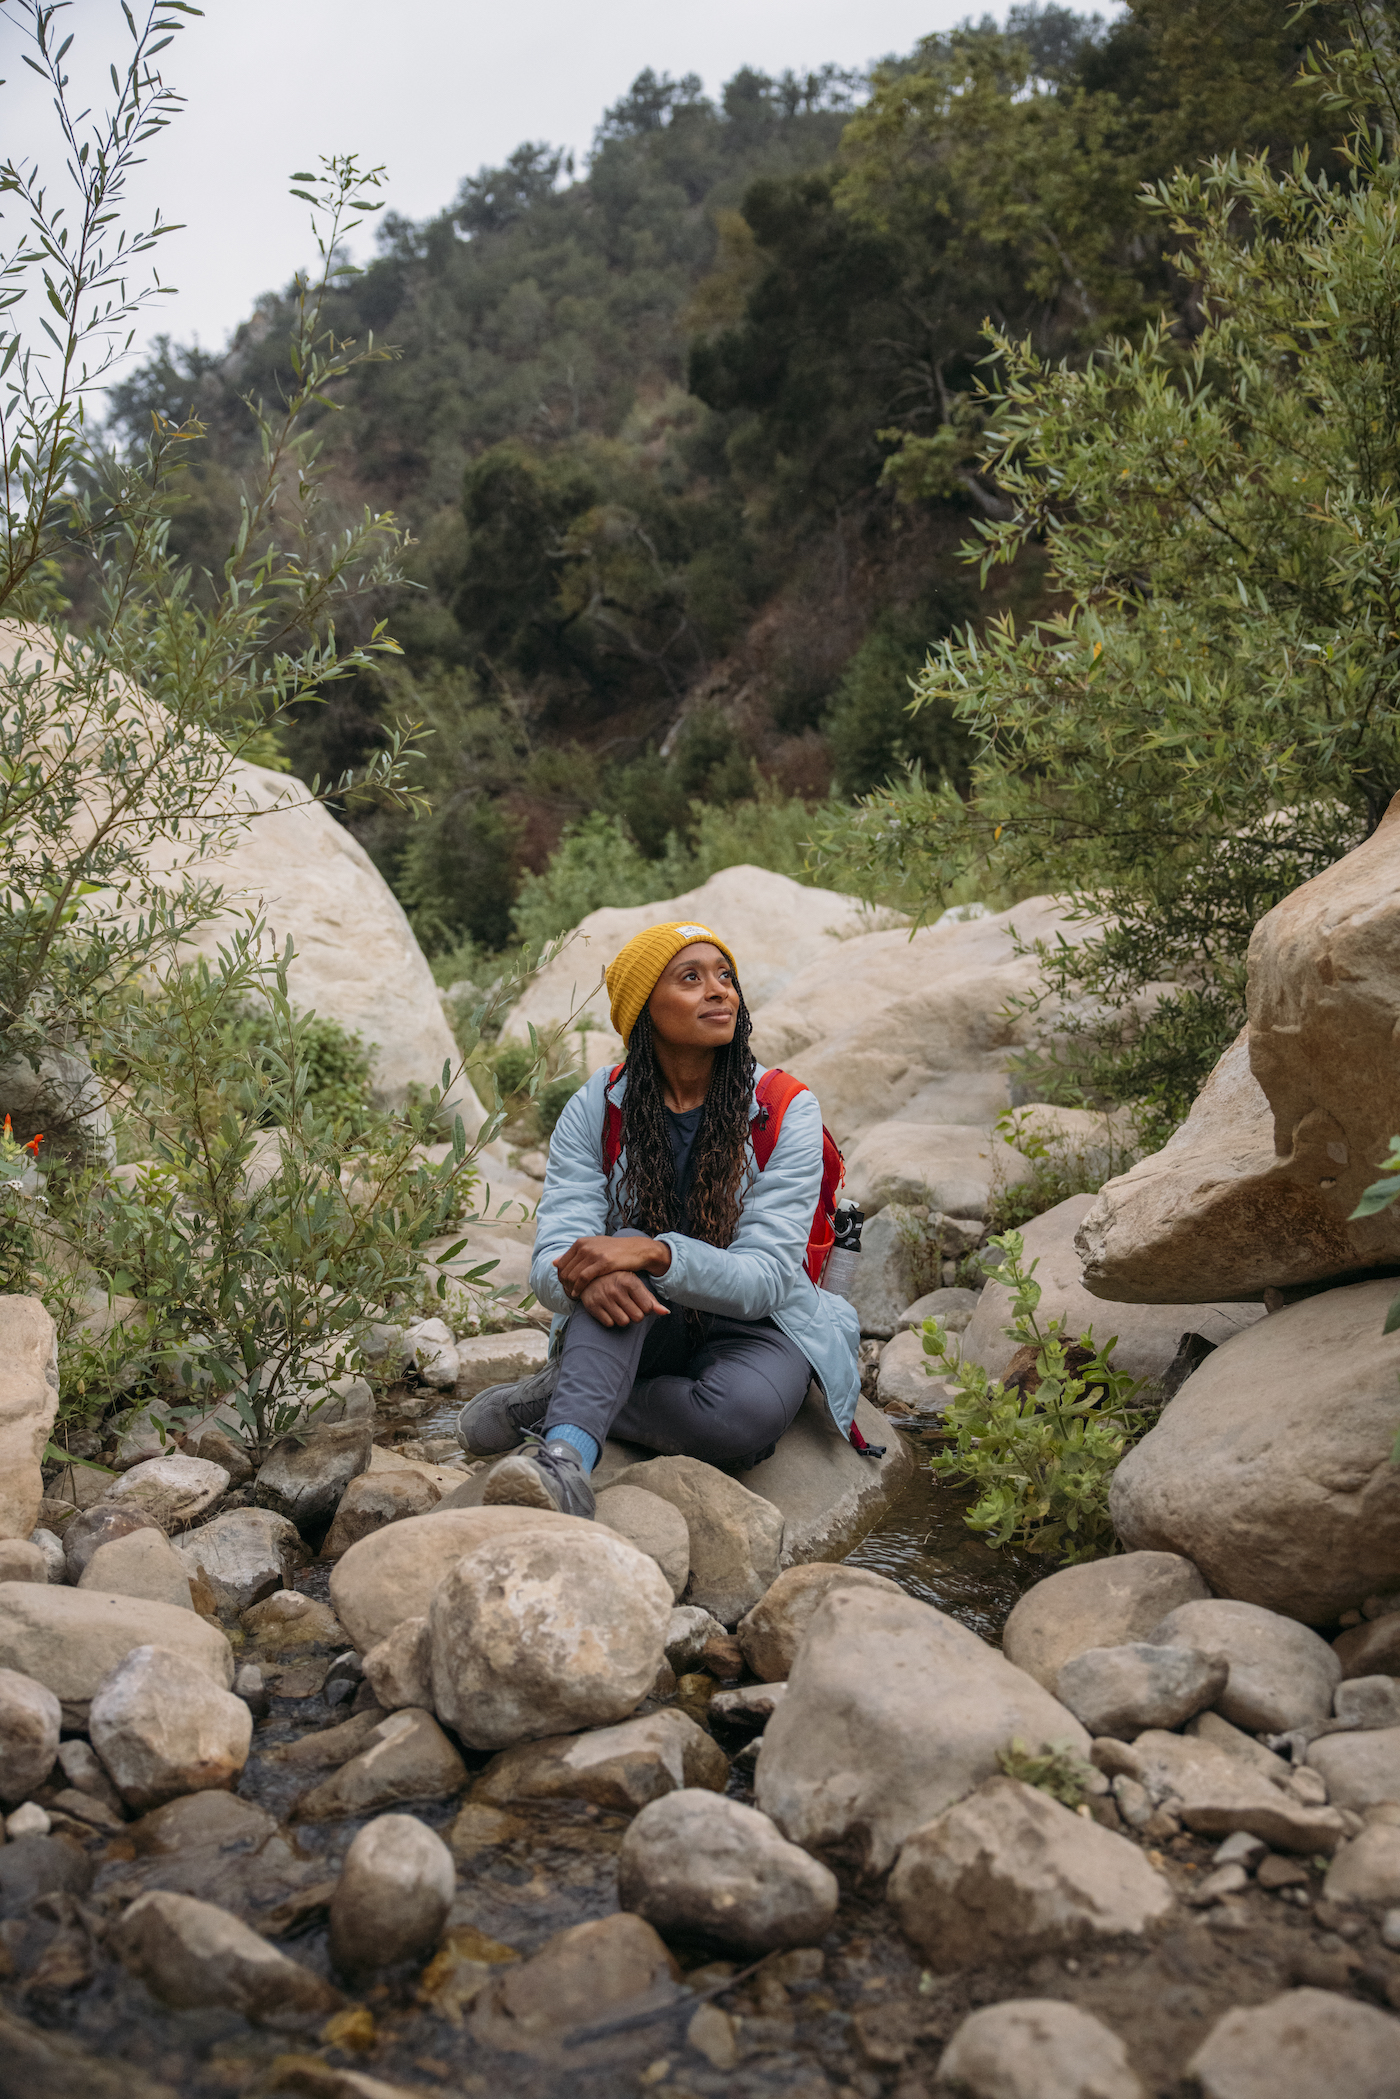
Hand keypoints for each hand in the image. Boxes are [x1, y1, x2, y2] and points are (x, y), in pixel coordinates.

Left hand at [554, 1233, 670, 1294]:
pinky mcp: (602, 1262)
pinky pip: (583, 1278)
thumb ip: (574, 1255)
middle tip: (568, 1294)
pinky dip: (578, 1288)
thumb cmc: (615, 1251)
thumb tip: (554, 1262)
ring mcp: (593, 1254)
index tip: (565, 1287)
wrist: (637, 1250)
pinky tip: (578, 1295)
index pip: (561, 1263)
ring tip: (573, 1296)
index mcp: (580, 1242)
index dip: (561, 1277)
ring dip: (570, 1288)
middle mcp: (584, 1246)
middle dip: (564, 1285)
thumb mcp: (594, 1248)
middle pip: (565, 1270)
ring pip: (572, 1275)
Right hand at [580, 1272, 668, 1327]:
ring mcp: (603, 1298)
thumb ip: (650, 1299)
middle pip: (637, 1317)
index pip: (648, 1308)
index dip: (645, 1308)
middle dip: (635, 1315)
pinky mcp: (592, 1306)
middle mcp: (616, 1289)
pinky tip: (608, 1309)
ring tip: (618, 1307)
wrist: (588, 1275)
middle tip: (628, 1305)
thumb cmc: (616, 1279)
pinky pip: (609, 1323)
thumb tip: (666, 1312)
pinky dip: (610, 1319)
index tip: (638, 1302)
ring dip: (623, 1318)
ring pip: (623, 1322)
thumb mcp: (634, 1283)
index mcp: (629, 1281)